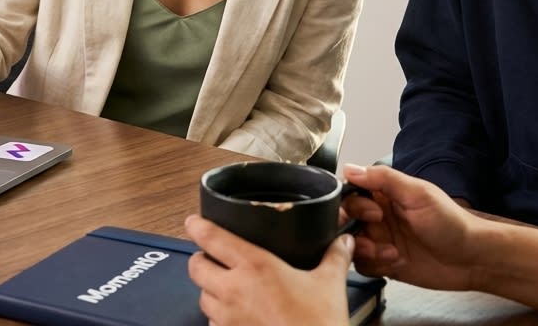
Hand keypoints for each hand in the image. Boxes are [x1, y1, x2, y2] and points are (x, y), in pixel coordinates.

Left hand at [185, 215, 350, 325]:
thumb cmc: (318, 324)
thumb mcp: (330, 284)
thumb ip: (335, 258)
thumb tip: (344, 242)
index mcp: (255, 267)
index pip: (212, 238)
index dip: (198, 226)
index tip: (193, 222)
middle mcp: (234, 290)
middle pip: (196, 267)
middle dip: (201, 260)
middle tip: (211, 257)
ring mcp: (227, 318)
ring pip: (203, 297)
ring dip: (210, 290)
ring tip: (226, 289)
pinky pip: (212, 324)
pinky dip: (219, 318)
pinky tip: (235, 317)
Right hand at [343, 163, 481, 290]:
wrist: (473, 259)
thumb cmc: (453, 223)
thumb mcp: (418, 194)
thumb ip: (384, 179)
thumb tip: (350, 169)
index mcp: (386, 194)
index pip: (351, 193)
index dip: (353, 203)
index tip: (372, 212)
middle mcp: (380, 216)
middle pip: (346, 219)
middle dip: (354, 228)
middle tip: (374, 232)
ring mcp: (382, 240)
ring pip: (351, 244)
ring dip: (364, 249)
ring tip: (388, 251)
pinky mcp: (385, 263)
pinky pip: (362, 265)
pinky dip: (373, 264)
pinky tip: (395, 261)